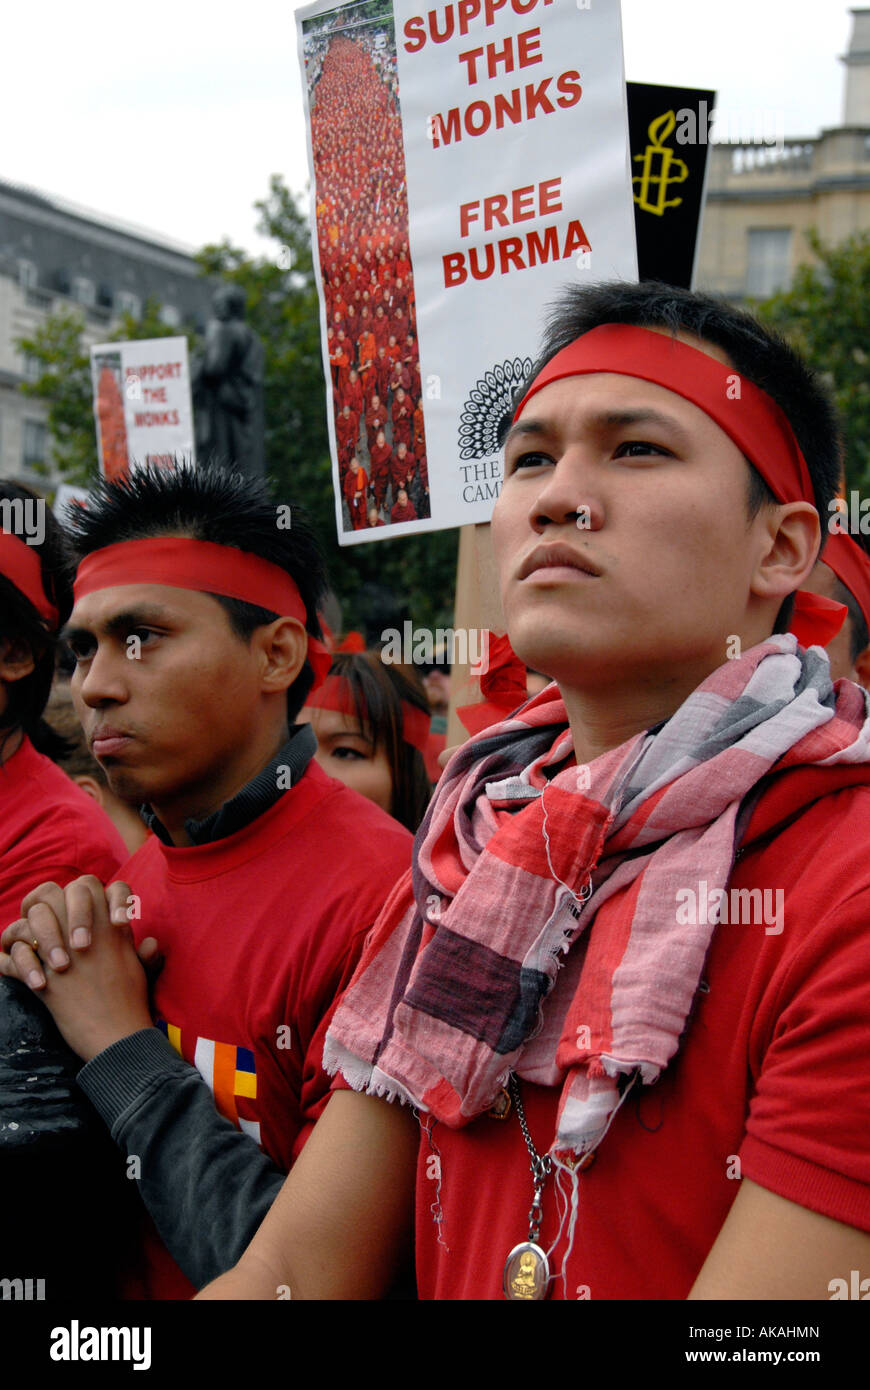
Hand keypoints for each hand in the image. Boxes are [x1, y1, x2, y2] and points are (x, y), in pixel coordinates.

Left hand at [0, 877, 154, 1059]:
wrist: (118, 1039)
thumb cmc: (133, 1005)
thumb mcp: (142, 970)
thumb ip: (143, 951)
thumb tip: (149, 942)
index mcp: (109, 927)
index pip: (87, 885)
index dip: (75, 894)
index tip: (75, 915)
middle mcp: (87, 934)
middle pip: (52, 892)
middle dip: (39, 906)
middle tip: (41, 925)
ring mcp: (65, 955)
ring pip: (31, 920)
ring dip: (21, 932)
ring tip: (25, 948)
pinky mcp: (46, 981)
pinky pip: (16, 957)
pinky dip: (9, 961)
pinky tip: (7, 967)